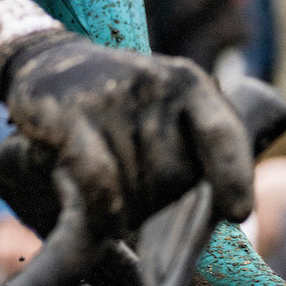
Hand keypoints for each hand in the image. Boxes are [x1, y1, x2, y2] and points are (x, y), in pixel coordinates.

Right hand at [0, 31, 252, 239]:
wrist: (47, 63)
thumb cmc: (119, 107)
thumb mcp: (164, 110)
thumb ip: (192, 151)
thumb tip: (215, 215)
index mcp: (189, 82)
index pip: (222, 133)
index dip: (233, 176)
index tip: (237, 214)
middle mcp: (153, 83)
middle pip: (173, 174)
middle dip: (159, 199)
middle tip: (137, 190)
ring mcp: (109, 97)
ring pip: (135, 185)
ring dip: (127, 206)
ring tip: (112, 194)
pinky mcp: (68, 116)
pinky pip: (99, 180)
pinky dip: (106, 209)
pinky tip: (106, 222)